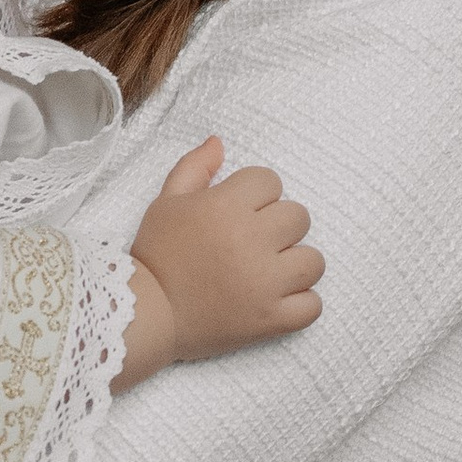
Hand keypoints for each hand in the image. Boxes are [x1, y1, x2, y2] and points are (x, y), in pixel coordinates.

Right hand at [123, 138, 322, 371]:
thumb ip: (195, 167)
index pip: (270, 181)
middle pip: (298, 216)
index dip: (256, 195)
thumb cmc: (156, 256)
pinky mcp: (271, 319)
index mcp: (225, 207)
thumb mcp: (167, 203)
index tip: (238, 214)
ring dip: (296, 264)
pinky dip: (301, 303)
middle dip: (279, 226)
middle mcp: (250, 241)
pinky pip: (313, 305)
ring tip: (270, 272)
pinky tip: (278, 300)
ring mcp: (265, 283)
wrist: (147, 315)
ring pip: (313, 260)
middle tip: (254, 243)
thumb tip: (219, 142)